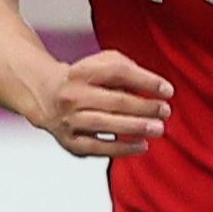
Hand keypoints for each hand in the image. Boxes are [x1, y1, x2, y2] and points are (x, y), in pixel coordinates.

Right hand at [30, 50, 172, 159]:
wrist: (45, 96)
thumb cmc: (82, 81)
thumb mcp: (100, 63)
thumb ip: (124, 68)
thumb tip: (153, 87)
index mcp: (82, 72)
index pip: (117, 72)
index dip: (146, 81)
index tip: (167, 90)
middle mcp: (72, 95)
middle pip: (114, 100)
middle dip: (145, 107)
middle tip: (165, 111)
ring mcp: (69, 119)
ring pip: (104, 123)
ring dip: (135, 127)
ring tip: (158, 128)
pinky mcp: (69, 141)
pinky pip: (97, 147)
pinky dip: (121, 148)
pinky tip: (141, 145)